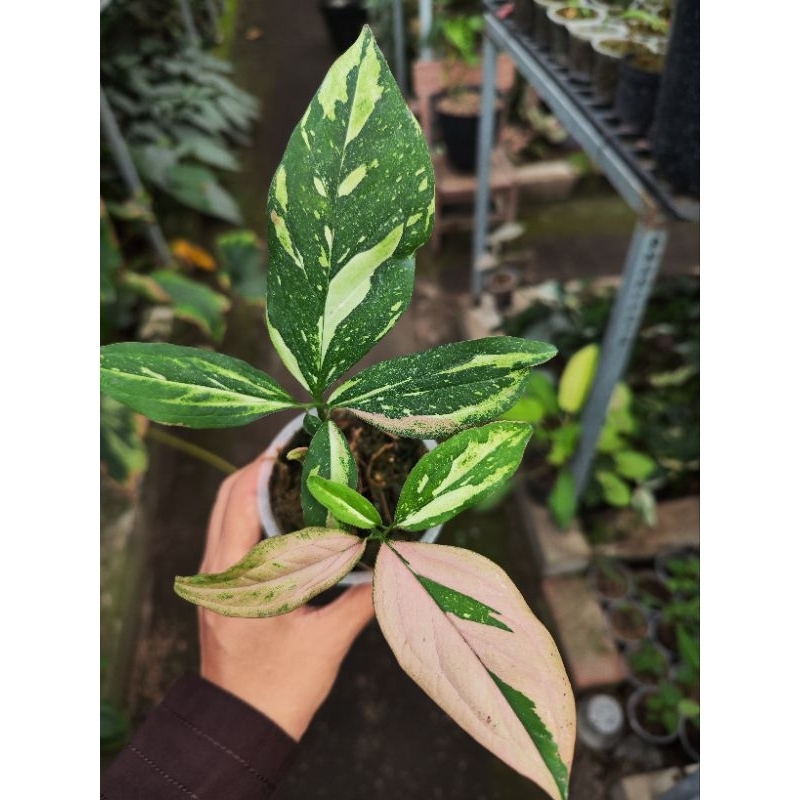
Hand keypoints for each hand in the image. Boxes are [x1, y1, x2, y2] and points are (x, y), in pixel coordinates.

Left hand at [197, 457, 374, 740]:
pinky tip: (287, 513)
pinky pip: (232, 535)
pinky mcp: (222, 590)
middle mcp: (216, 573)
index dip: (264, 468)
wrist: (244, 726)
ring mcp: (215, 581)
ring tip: (296, 473)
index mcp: (235, 579)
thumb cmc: (281, 687)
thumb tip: (394, 560)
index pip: (239, 502)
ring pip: (226, 515)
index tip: (294, 447)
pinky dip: (254, 514)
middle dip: (261, 471)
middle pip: (227, 499)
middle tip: (301, 452)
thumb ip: (360, 596)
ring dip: (255, 490)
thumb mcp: (327, 640)